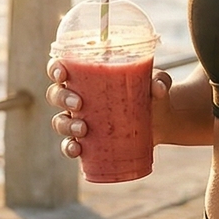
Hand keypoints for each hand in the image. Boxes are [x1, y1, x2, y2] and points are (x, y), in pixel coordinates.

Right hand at [46, 60, 171, 157]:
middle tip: (79, 103)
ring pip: (59, 121)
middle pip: (56, 94)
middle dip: (62, 98)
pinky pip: (70, 145)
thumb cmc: (152, 93)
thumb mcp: (158, 82)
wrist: (162, 120)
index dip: (55, 70)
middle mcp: (78, 96)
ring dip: (65, 125)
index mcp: (88, 76)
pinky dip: (69, 148)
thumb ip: (159, 80)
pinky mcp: (88, 141)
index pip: (61, 68)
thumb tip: (157, 87)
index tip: (62, 74)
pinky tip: (78, 149)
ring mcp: (81, 119)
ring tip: (83, 129)